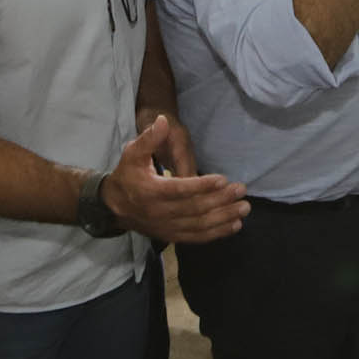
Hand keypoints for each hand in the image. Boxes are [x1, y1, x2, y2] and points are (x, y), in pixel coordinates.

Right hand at [100, 113, 248, 243]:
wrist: (114, 206)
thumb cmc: (127, 175)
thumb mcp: (132, 153)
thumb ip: (149, 138)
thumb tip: (163, 121)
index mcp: (150, 191)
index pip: (179, 190)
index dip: (202, 186)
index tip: (223, 179)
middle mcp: (158, 213)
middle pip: (194, 209)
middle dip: (220, 200)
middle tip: (241, 190)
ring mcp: (166, 227)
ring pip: (199, 225)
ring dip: (224, 218)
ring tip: (243, 208)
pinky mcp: (172, 236)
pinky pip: (197, 238)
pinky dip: (217, 233)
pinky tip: (235, 225)